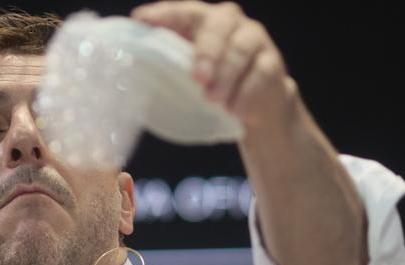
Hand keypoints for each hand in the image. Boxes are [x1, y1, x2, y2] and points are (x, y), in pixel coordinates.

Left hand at [131, 1, 297, 129]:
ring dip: (226, 77)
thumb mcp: (187, 74)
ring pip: (240, 50)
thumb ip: (168, 65)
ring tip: (215, 101)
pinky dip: (246, 94)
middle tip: (198, 78)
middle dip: (207, 52)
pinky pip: (259, 74)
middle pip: (218, 27)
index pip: (182, 12)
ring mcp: (254, 39)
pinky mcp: (272, 63)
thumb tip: (133, 71)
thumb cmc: (213, 85)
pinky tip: (236, 111)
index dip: (163, 14)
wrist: (255, 106)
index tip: (142, 20)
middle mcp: (229, 22)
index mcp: (201, 20)